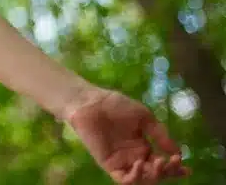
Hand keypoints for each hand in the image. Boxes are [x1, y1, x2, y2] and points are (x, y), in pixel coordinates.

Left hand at [64, 88, 190, 183]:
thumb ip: (160, 135)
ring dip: (154, 176)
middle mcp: (133, 157)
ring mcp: (121, 161)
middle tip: (172, 161)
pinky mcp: (108, 164)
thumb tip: (178, 152)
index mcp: (142, 147)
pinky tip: (140, 164)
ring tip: (159, 162)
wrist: (91, 102)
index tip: (187, 169)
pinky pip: (123, 179)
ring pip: (142, 180)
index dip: (175, 169)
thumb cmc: (115, 105)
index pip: (161, 164)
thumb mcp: (144, 118)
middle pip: (155, 174)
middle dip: (167, 171)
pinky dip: (134, 177)